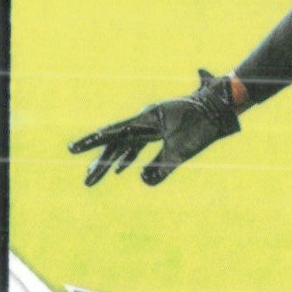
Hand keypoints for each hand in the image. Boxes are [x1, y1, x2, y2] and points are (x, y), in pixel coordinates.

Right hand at [69, 70, 239, 186]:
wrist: (219, 109)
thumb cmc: (202, 127)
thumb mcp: (182, 150)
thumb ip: (163, 166)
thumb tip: (143, 181)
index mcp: (145, 120)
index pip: (112, 134)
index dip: (92, 142)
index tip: (72, 148)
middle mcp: (144, 121)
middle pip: (115, 144)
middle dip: (100, 164)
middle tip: (86, 181)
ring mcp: (151, 126)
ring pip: (125, 146)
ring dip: (111, 164)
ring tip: (94, 180)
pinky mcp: (160, 132)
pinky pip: (138, 146)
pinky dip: (128, 158)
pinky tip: (120, 170)